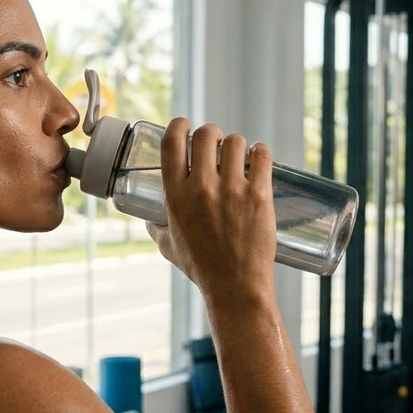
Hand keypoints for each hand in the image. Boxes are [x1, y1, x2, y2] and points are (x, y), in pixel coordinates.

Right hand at [145, 118, 276, 297]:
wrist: (235, 287)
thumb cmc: (202, 269)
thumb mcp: (169, 248)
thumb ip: (157, 229)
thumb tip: (150, 221)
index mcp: (175, 196)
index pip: (172, 142)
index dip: (178, 125)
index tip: (185, 125)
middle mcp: (201, 188)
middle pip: (206, 135)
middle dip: (211, 133)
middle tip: (216, 143)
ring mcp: (232, 190)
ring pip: (235, 142)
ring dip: (237, 145)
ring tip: (239, 156)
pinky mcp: (259, 195)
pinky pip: (262, 155)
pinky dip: (260, 152)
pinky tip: (259, 158)